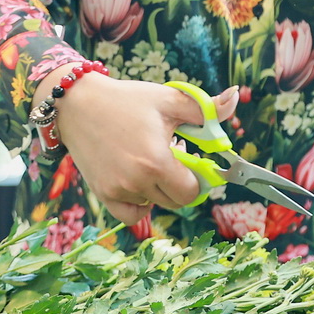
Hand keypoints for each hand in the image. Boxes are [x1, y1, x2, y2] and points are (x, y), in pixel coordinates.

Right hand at [51, 72, 238, 225]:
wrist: (79, 105)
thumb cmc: (128, 101)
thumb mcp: (170, 99)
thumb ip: (207, 109)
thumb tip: (234, 98)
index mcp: (156, 162)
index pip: (192, 191)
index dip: (199, 176)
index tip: (193, 158)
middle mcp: (135, 182)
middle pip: (176, 201)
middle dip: (181, 181)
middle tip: (173, 154)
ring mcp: (116, 191)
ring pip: (155, 205)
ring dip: (160, 188)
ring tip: (153, 159)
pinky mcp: (102, 194)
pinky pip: (131, 215)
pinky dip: (140, 203)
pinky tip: (140, 180)